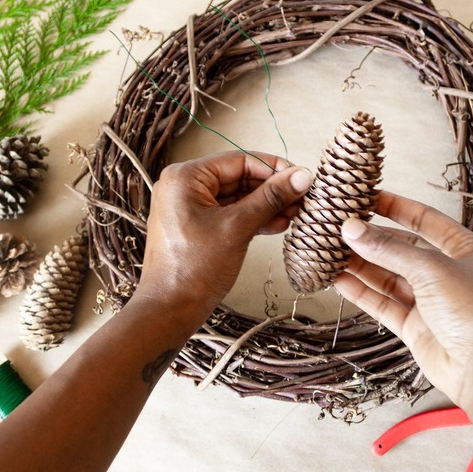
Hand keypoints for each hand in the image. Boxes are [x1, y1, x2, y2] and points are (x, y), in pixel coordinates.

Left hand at [135, 151, 311, 325]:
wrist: (170, 311)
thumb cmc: (194, 270)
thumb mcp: (238, 228)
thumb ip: (270, 199)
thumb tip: (300, 176)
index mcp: (185, 177)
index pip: (239, 161)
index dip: (273, 169)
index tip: (300, 178)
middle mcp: (183, 187)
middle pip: (239, 178)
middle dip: (272, 190)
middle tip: (302, 198)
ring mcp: (189, 207)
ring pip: (237, 197)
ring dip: (266, 205)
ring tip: (295, 214)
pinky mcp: (197, 226)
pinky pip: (230, 214)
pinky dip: (252, 218)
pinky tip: (278, 225)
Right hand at [334, 191, 472, 405]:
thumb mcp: (431, 269)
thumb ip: (388, 250)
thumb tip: (351, 229)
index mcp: (464, 250)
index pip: (426, 220)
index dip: (397, 207)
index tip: (367, 197)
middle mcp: (448, 274)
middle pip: (403, 251)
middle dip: (372, 240)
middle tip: (339, 228)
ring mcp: (431, 303)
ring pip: (389, 278)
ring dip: (362, 266)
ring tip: (330, 252)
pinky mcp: (416, 329)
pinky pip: (384, 305)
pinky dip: (362, 292)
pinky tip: (339, 279)